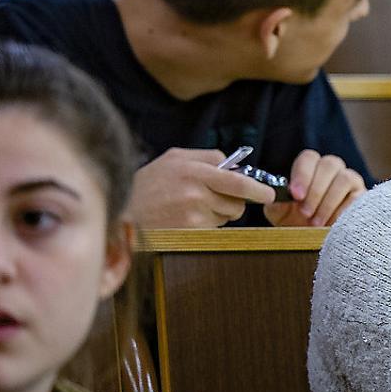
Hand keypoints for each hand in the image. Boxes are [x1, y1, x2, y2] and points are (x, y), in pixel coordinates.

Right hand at [127, 148, 275, 228]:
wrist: (121, 210)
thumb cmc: (148, 183)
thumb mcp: (174, 159)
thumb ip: (207, 158)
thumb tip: (236, 165)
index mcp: (193, 170)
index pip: (238, 182)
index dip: (258, 190)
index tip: (269, 195)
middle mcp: (195, 192)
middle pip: (237, 202)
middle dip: (234, 202)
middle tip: (215, 198)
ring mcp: (192, 215)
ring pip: (227, 217)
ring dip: (218, 214)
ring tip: (191, 207)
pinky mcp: (188, 233)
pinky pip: (214, 229)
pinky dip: (207, 226)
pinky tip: (186, 219)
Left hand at [263, 150, 365, 227]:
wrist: (314, 240)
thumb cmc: (297, 222)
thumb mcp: (280, 213)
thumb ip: (276, 202)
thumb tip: (273, 195)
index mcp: (310, 167)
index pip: (308, 158)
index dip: (302, 174)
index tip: (295, 195)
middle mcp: (332, 169)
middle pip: (328, 164)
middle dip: (315, 191)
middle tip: (305, 213)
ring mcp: (350, 179)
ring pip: (344, 179)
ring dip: (328, 202)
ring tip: (316, 223)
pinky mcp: (363, 195)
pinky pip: (356, 197)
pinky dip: (342, 212)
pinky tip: (332, 224)